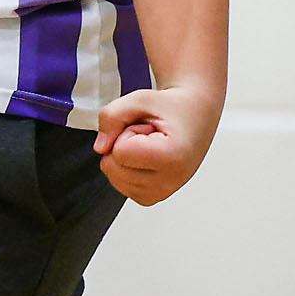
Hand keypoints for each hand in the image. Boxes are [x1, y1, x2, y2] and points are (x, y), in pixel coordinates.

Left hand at [94, 85, 220, 205]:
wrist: (194, 114)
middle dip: (122, 143)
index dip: (127, 131)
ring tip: (148, 143)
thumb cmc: (171, 106)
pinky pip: (121, 185)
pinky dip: (126, 167)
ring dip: (125, 156)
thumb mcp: (140, 98)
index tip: (149, 126)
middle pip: (113, 168)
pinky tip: (146, 155)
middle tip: (147, 133)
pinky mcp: (153, 197)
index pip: (119, 152)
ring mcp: (162, 193)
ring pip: (114, 178)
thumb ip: (112, 116)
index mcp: (172, 157)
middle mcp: (169, 182)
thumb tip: (100, 147)